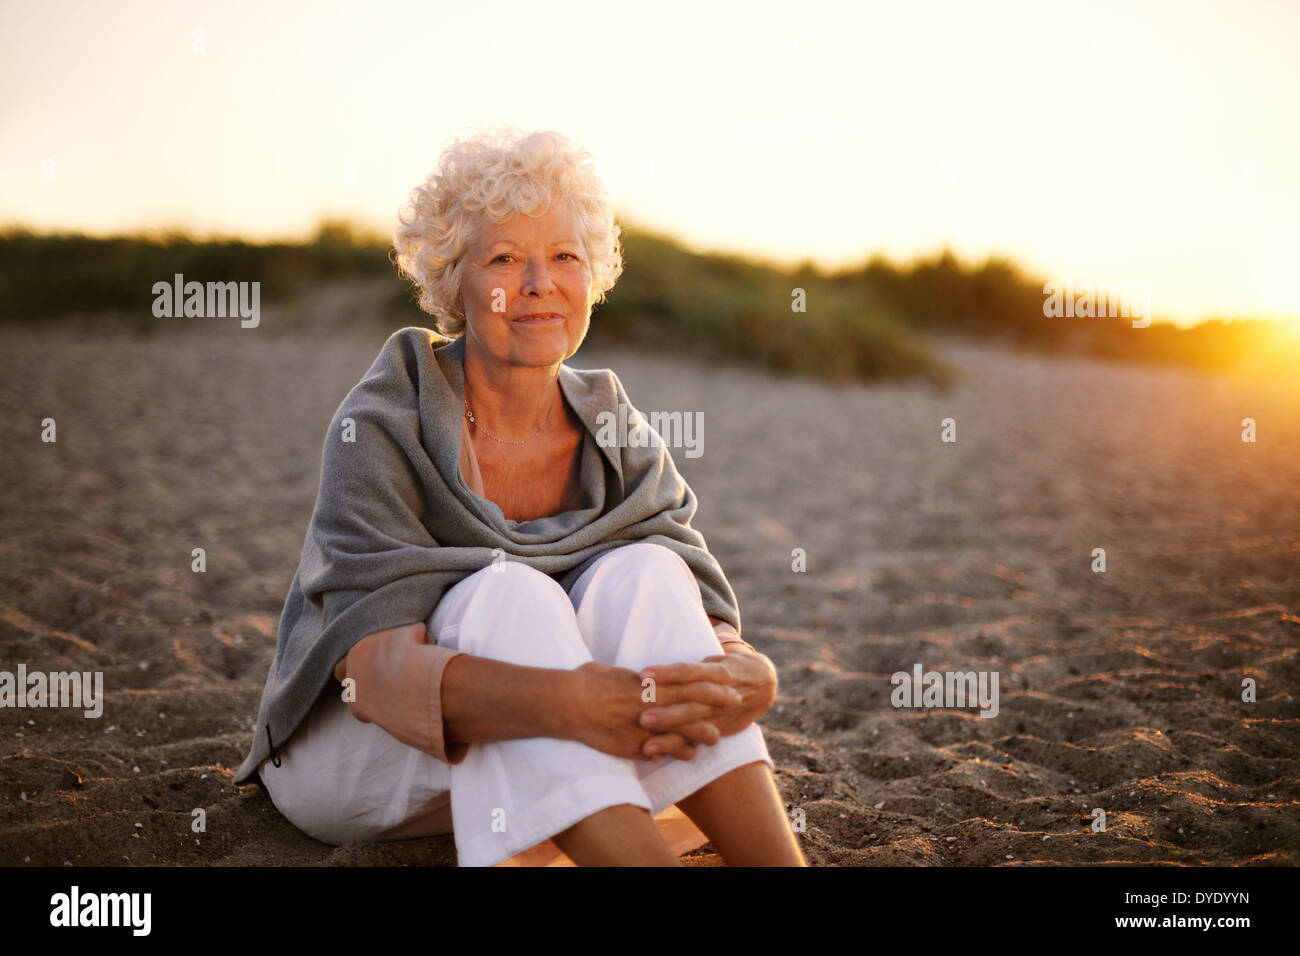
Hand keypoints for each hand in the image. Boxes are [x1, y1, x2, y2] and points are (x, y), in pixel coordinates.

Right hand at [564, 660, 740, 762]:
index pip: (687, 681)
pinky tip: (686, 756)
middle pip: (691, 704)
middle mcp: (650, 704)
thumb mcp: (612, 671)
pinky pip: (659, 750)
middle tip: (736, 702)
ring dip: (699, 733)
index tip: (728, 681)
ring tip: (716, 737)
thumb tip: (639, 679)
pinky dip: (674, 753)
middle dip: (715, 703)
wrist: (566, 703)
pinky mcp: (631, 745)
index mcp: (647, 682)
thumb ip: (631, 678)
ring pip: (680, 730)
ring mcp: (642, 726)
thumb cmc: (586, 680)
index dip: (711, 682)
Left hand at [638, 645, 775, 748]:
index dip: (668, 673)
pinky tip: (656, 753)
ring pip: (695, 726)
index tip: (643, 675)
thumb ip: (693, 665)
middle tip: (642, 718)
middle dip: (669, 713)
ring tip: (647, 745)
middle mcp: (722, 695)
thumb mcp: (717, 659)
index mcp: (720, 672)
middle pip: (692, 704)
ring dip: (671, 736)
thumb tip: (660, 659)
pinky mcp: (718, 730)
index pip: (691, 672)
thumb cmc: (728, 666)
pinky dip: (677, 748)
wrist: (764, 685)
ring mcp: (720, 715)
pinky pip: (696, 740)